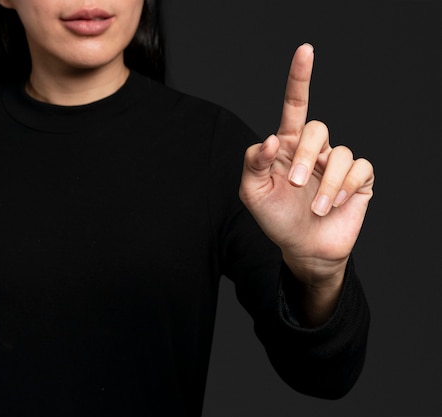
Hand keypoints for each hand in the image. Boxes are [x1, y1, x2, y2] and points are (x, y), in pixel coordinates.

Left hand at [239, 44, 373, 287]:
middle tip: (295, 185)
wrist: (302, 249)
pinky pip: (360, 168)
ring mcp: (336, 164)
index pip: (294, 106)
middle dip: (306, 156)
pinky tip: (334, 203)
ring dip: (326, 183)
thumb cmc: (276, 219)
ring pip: (341, 152)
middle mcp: (313, 150)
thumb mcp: (253, 194)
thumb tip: (270, 138)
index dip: (299, 78)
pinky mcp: (358, 180)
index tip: (305, 50)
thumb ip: (253, 164)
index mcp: (286, 147)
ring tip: (315, 207)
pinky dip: (346, 187)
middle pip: (317, 129)